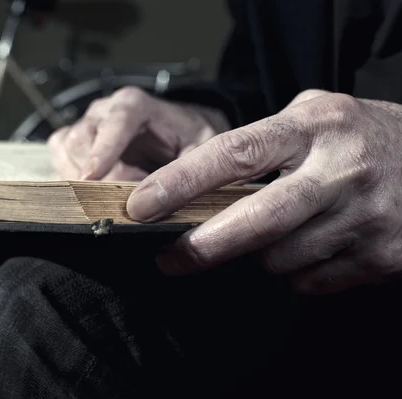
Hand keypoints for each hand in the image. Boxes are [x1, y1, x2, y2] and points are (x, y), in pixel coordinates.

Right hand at [47, 86, 229, 180]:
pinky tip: (92, 190)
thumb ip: (182, 173)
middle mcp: (105, 111)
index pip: (115, 121)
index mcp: (136, 105)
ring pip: (65, 150)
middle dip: (97, 176)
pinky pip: (58, 158)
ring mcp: (87, 126)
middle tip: (124, 198)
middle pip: (81, 139)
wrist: (181, 135)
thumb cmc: (189, 139)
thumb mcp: (200, 152)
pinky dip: (68, 178)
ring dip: (80, 179)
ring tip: (110, 194)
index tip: (93, 177)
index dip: (103, 150)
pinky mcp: (76, 143)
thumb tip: (151, 202)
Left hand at [127, 89, 401, 294]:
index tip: (140, 205)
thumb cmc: (360, 136)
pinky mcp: (382, 256)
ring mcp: (364, 217)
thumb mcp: (314, 116)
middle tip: (169, 258)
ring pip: (280, 259)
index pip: (234, 154)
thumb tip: (196, 184)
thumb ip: (262, 142)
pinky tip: (313, 245)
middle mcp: (340, 171)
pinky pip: (311, 281)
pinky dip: (298, 272)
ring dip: (262, 255)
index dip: (180, 182)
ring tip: (279, 231)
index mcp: (314, 127)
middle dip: (203, 247)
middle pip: (255, 221)